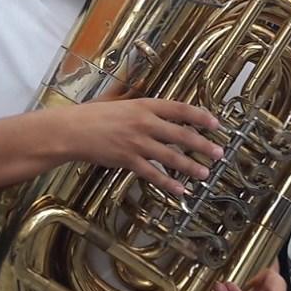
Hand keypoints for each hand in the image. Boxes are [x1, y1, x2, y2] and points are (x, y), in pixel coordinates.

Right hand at [61, 97, 226, 195]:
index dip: (201, 117)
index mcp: (145, 105)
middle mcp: (144, 122)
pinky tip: (179, 189)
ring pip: (171, 157)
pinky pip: (152, 173)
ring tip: (205, 174)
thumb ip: (140, 105)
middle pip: (181, 135)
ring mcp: (137, 142)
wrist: (72, 130)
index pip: (180, 109)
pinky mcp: (127, 159)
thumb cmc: (94, 115)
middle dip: (203, 145)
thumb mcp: (120, 101)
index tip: (216, 124)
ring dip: (190, 167)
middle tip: (219, 153)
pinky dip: (167, 183)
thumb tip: (158, 108)